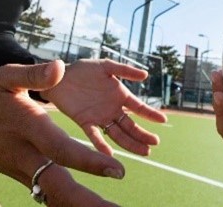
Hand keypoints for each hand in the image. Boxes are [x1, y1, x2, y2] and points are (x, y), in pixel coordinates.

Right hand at [0, 60, 125, 206]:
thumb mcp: (4, 76)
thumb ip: (34, 75)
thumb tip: (60, 67)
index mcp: (26, 126)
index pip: (60, 149)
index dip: (88, 162)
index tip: (117, 170)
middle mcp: (23, 154)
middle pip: (56, 185)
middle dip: (85, 201)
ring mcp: (20, 169)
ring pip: (50, 194)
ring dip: (78, 204)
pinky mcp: (19, 175)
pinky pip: (44, 192)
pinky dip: (65, 200)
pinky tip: (87, 205)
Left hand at [40, 59, 167, 156]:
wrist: (58, 77)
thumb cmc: (84, 69)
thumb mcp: (106, 66)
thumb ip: (124, 70)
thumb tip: (146, 75)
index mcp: (120, 95)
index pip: (139, 108)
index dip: (150, 114)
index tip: (163, 120)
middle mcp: (112, 109)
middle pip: (130, 126)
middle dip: (142, 135)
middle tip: (154, 144)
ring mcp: (99, 117)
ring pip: (117, 133)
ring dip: (130, 143)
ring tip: (144, 152)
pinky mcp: (84, 122)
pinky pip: (95, 136)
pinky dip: (101, 145)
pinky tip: (109, 155)